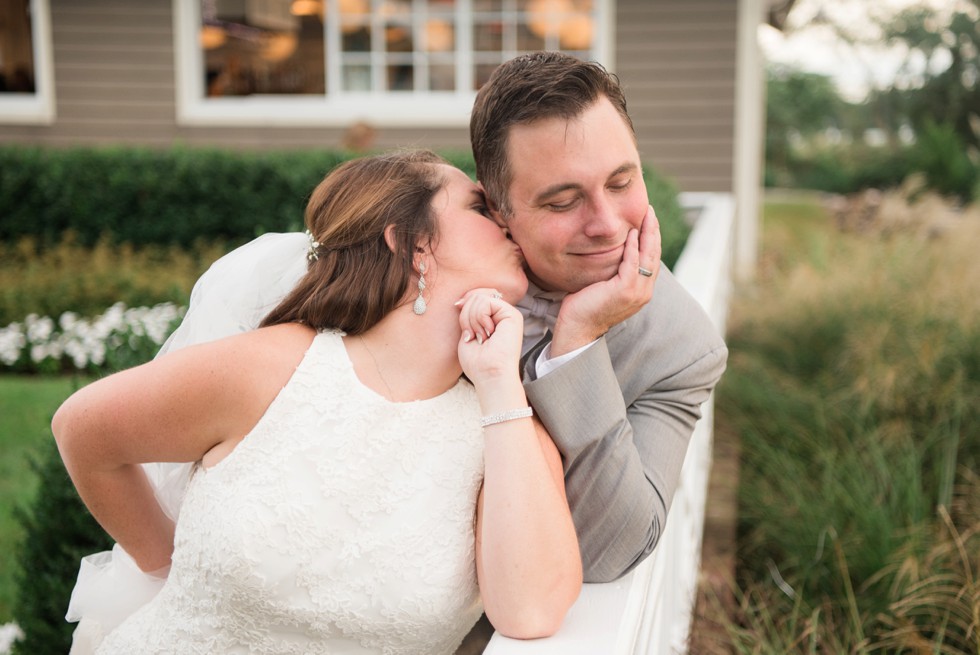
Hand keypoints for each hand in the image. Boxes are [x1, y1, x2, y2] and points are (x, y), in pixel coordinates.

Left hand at [455, 289, 524, 384]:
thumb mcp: (467, 332)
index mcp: (492, 319)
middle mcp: (502, 315)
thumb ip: (468, 315)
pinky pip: (486, 302)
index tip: (460, 319)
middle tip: (472, 336)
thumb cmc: (477, 362)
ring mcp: (508, 314)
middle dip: (466, 315)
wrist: (489, 375)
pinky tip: (487, 333)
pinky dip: (479, 318)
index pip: (476, 297)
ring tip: (480, 338)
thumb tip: (463, 300)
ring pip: (479, 298)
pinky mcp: (513, 315)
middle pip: (476, 296)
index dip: (465, 304)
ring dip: (472, 320)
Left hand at [551, 204, 661, 356]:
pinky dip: (634, 246)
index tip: (648, 219)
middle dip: (653, 230)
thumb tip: (609, 252)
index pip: (651, 259)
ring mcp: (637, 292)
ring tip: (646, 215)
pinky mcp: (625, 290)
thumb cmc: (585, 308)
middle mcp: (644, 291)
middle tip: (650, 210)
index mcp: (640, 290)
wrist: (577, 329)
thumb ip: (612, 271)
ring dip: (648, 233)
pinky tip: (632, 232)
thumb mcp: (603, 285)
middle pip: (654, 254)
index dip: (651, 238)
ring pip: (648, 256)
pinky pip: (633, 263)